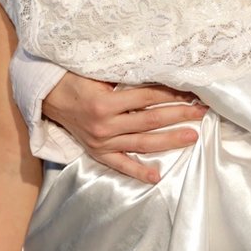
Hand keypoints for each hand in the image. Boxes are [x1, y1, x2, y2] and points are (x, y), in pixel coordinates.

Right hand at [43, 73, 208, 183]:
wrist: (49, 97)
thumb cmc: (76, 80)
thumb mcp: (99, 74)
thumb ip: (125, 79)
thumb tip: (161, 76)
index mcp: (105, 103)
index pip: (148, 97)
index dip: (172, 94)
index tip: (191, 91)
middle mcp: (105, 125)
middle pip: (151, 121)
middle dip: (179, 115)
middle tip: (201, 112)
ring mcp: (102, 142)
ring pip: (142, 143)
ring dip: (169, 140)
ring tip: (192, 136)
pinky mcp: (97, 153)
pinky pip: (121, 165)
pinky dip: (138, 171)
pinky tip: (156, 176)